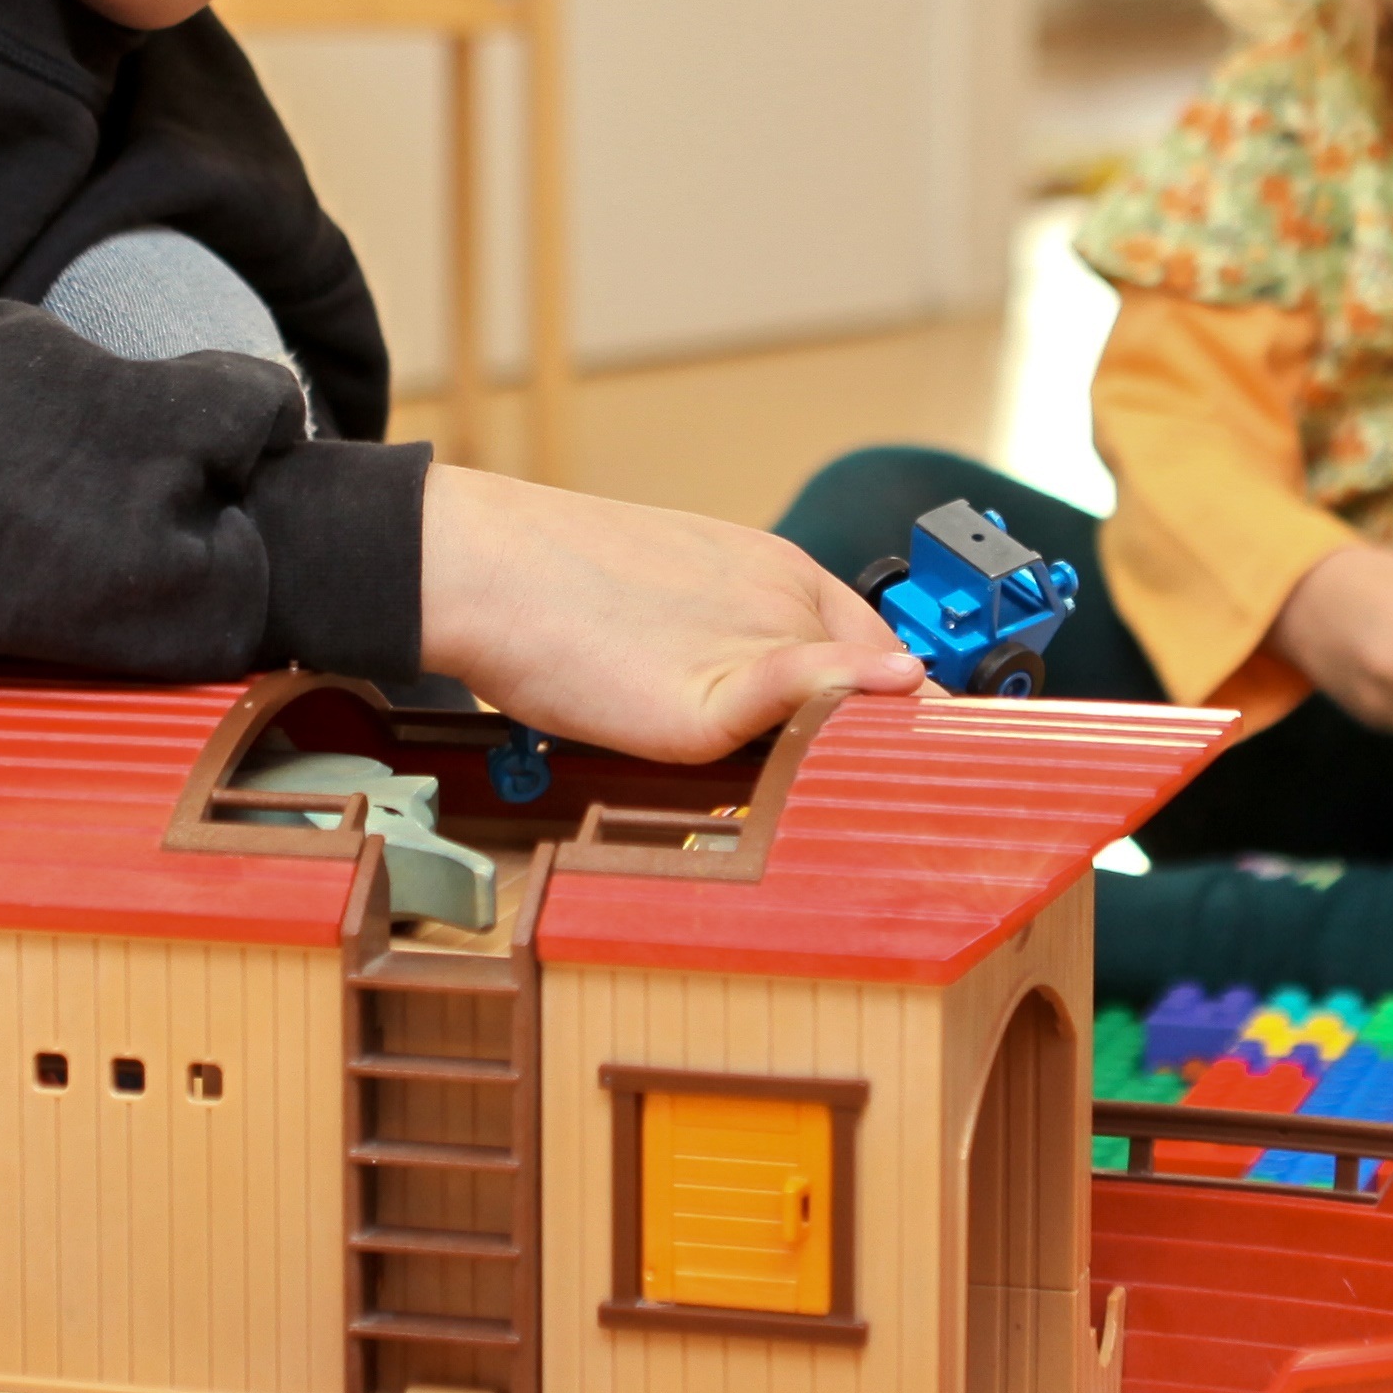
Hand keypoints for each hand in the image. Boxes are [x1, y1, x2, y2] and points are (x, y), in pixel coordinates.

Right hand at [421, 468, 919, 763]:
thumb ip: (740, 649)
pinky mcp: (713, 699)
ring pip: (851, 721)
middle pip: (878, 697)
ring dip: (862, 770)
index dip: (897, 713)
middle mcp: (784, 602)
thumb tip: (792, 705)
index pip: (878, 652)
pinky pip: (807, 702)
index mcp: (778, 570)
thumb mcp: (676, 600)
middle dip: (882, 753)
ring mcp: (756, 645)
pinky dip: (853, 720)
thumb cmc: (555, 595)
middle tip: (886, 810)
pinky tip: (882, 735)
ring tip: (858, 824)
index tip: (910, 758)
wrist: (482, 567)